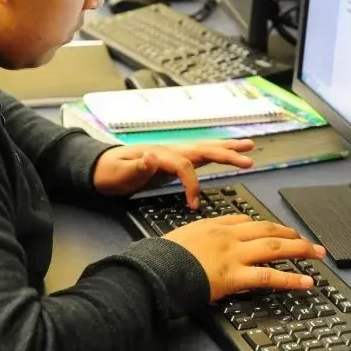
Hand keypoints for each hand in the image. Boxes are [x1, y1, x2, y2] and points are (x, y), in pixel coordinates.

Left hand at [93, 140, 254, 208]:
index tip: (193, 204)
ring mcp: (174, 153)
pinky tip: (229, 153)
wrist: (101, 168)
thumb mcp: (119, 172)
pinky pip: (201, 155)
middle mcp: (170, 150)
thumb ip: (137, 166)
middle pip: (203, 149)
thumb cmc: (110, 172)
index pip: (184, 166)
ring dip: (228, 148)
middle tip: (248, 159)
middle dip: (227, 154)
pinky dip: (217, 153)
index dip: (192, 184)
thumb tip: (152, 156)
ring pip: (206, 149)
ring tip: (249, 146)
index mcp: (160, 154)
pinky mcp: (175, 160)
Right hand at [164, 215, 326, 300]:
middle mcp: (227, 236)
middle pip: (267, 230)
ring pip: (275, 247)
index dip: (264, 226)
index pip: (244, 221)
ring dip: (300, 249)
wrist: (154, 268)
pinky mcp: (235, 275)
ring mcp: (233, 254)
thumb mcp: (177, 238)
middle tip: (308, 240)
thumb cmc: (160, 257)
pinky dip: (291, 279)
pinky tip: (306, 281)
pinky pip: (269, 276)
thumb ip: (193, 239)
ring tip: (317, 254)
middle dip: (291, 234)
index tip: (275, 230)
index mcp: (212, 226)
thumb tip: (196, 246)